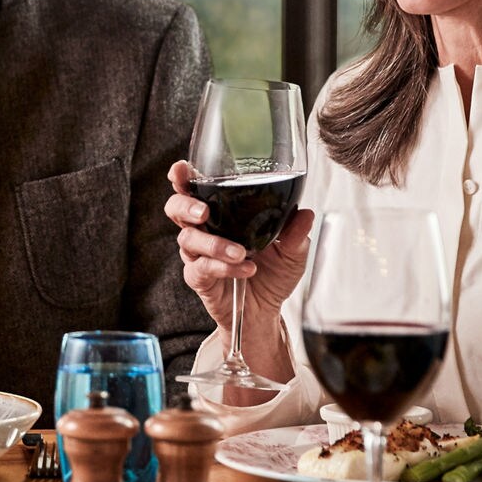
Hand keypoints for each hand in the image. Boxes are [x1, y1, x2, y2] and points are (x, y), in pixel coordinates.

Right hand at [164, 159, 313, 358]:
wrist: (266, 311)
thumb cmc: (272, 273)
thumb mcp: (292, 250)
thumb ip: (295, 232)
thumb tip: (304, 213)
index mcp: (221, 213)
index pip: (195, 189)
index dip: (184, 177)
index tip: (182, 170)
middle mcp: (204, 230)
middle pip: (176, 208)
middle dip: (185, 205)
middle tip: (204, 211)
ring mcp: (198, 254)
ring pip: (189, 239)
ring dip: (215, 243)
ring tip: (240, 252)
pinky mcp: (199, 278)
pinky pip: (202, 268)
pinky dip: (224, 267)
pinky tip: (245, 268)